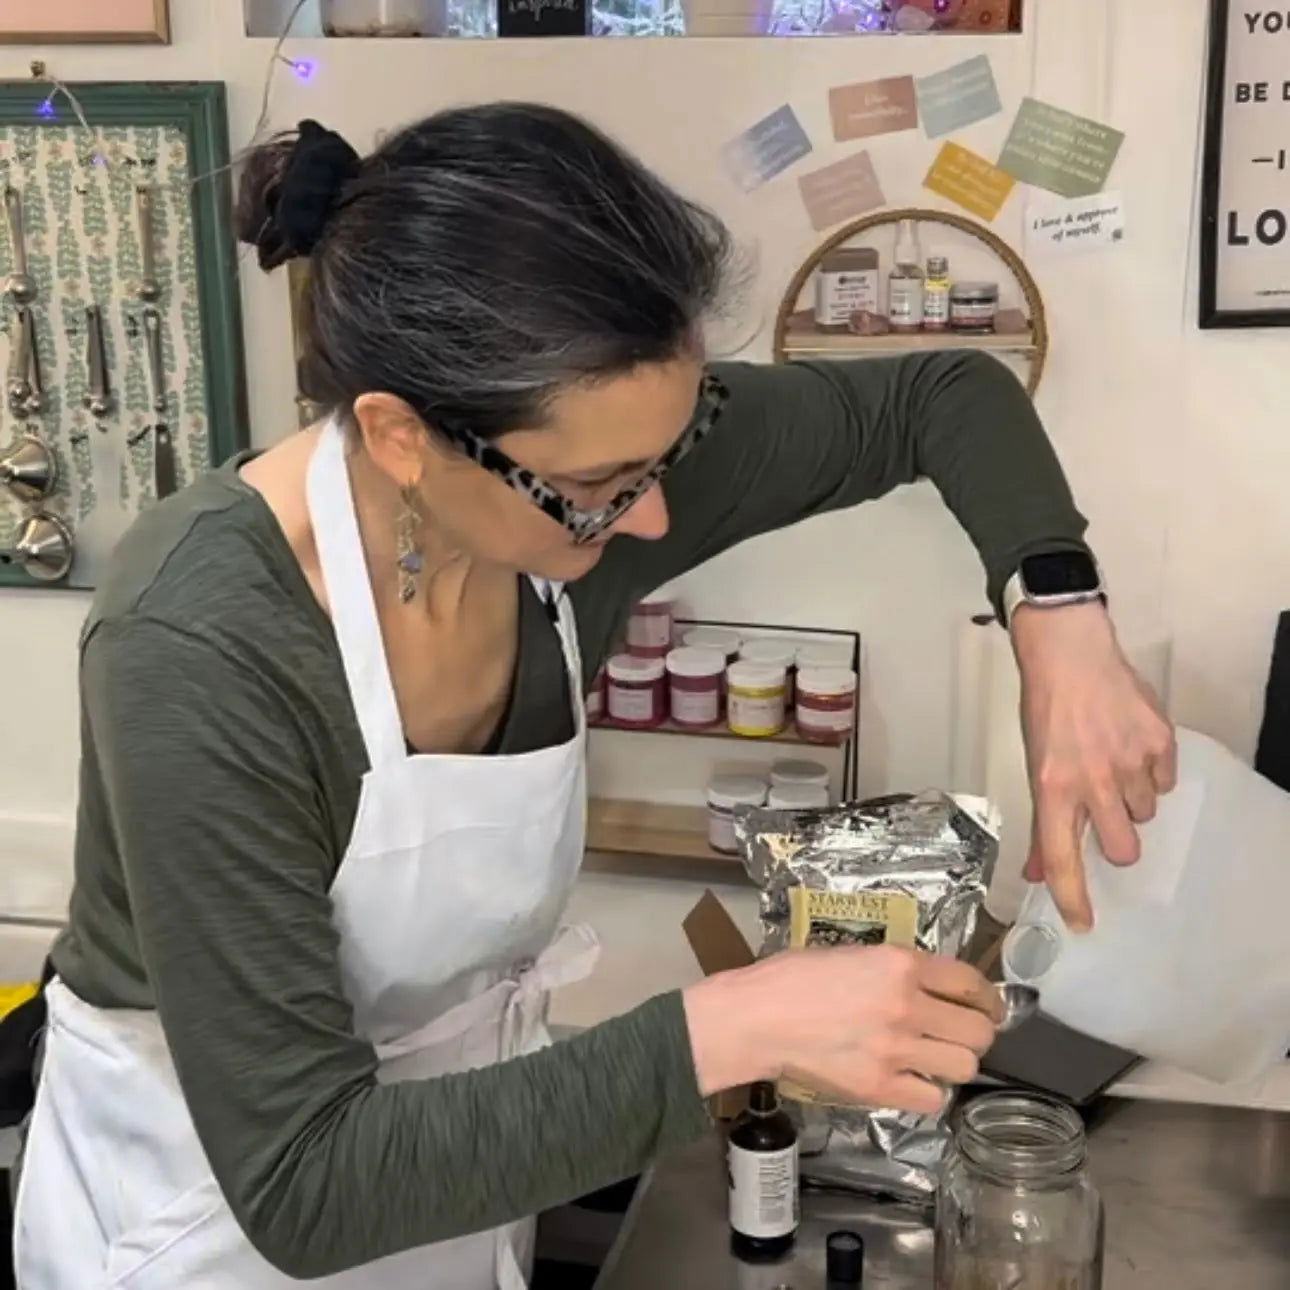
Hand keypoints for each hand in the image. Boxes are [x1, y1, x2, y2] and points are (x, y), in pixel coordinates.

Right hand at [683, 945, 1000, 1114]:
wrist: (756, 1017)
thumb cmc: (792, 978)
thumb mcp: (852, 953)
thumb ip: (895, 968)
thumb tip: (930, 985)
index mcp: (900, 963)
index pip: (970, 982)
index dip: (987, 998)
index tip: (985, 1006)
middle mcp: (907, 1005)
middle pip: (978, 1030)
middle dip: (976, 1032)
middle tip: (960, 1035)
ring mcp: (896, 1049)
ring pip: (964, 1066)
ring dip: (954, 1063)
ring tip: (934, 1059)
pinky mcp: (880, 1087)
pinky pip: (932, 1099)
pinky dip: (926, 1092)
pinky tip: (910, 1081)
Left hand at [1012, 601, 1176, 931]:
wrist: (1069, 654)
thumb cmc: (1046, 712)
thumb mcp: (1034, 766)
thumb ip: (1043, 822)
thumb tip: (1036, 871)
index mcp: (1053, 788)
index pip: (1061, 857)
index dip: (1072, 896)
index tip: (1082, 923)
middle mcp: (1092, 781)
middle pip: (1122, 849)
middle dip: (1117, 841)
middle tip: (1104, 813)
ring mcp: (1129, 762)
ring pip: (1145, 813)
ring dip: (1131, 798)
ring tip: (1112, 762)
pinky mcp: (1159, 742)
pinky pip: (1165, 781)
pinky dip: (1151, 771)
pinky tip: (1130, 745)